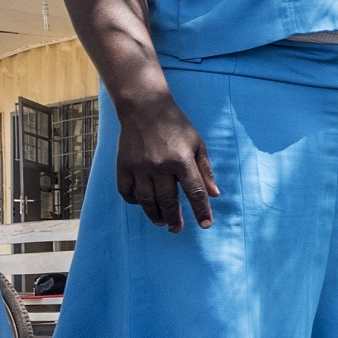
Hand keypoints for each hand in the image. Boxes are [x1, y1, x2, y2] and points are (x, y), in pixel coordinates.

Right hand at [114, 93, 217, 230]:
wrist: (144, 108)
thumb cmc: (176, 125)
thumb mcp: (197, 143)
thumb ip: (205, 170)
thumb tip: (214, 194)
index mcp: (182, 160)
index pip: (194, 192)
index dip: (201, 211)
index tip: (205, 225)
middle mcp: (160, 166)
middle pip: (168, 201)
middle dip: (174, 219)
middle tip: (177, 229)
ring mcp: (139, 167)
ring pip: (146, 200)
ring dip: (155, 215)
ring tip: (162, 222)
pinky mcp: (123, 165)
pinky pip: (126, 191)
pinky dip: (134, 201)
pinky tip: (142, 204)